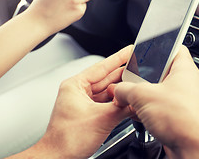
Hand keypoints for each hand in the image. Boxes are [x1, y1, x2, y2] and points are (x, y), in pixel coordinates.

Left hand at [10, 46, 132, 158]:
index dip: (118, 58)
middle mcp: (78, 92)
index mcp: (75, 85)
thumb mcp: (102, 118)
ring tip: (136, 85)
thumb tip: (135, 101)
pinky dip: (117, 104)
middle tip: (139, 67)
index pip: (101, 67)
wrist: (58, 157)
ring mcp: (83, 103)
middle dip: (123, 75)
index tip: (129, 50)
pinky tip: (128, 102)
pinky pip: (105, 104)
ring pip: (107, 92)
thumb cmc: (67, 139)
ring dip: (121, 91)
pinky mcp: (87, 114)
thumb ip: (122, 107)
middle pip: (106, 79)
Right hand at [112, 46, 198, 158]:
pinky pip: (157, 108)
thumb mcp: (143, 96)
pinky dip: (146, 110)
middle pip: (158, 72)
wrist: (195, 148)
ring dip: (142, 96)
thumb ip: (125, 89)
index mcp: (183, 69)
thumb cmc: (185, 120)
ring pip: (156, 92)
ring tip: (131, 98)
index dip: (158, 45)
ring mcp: (180, 101)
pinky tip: (137, 114)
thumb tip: (118, 90)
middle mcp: (184, 83)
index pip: (173, 46)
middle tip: (131, 78)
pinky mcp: (175, 117)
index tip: (145, 47)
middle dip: (142, 77)